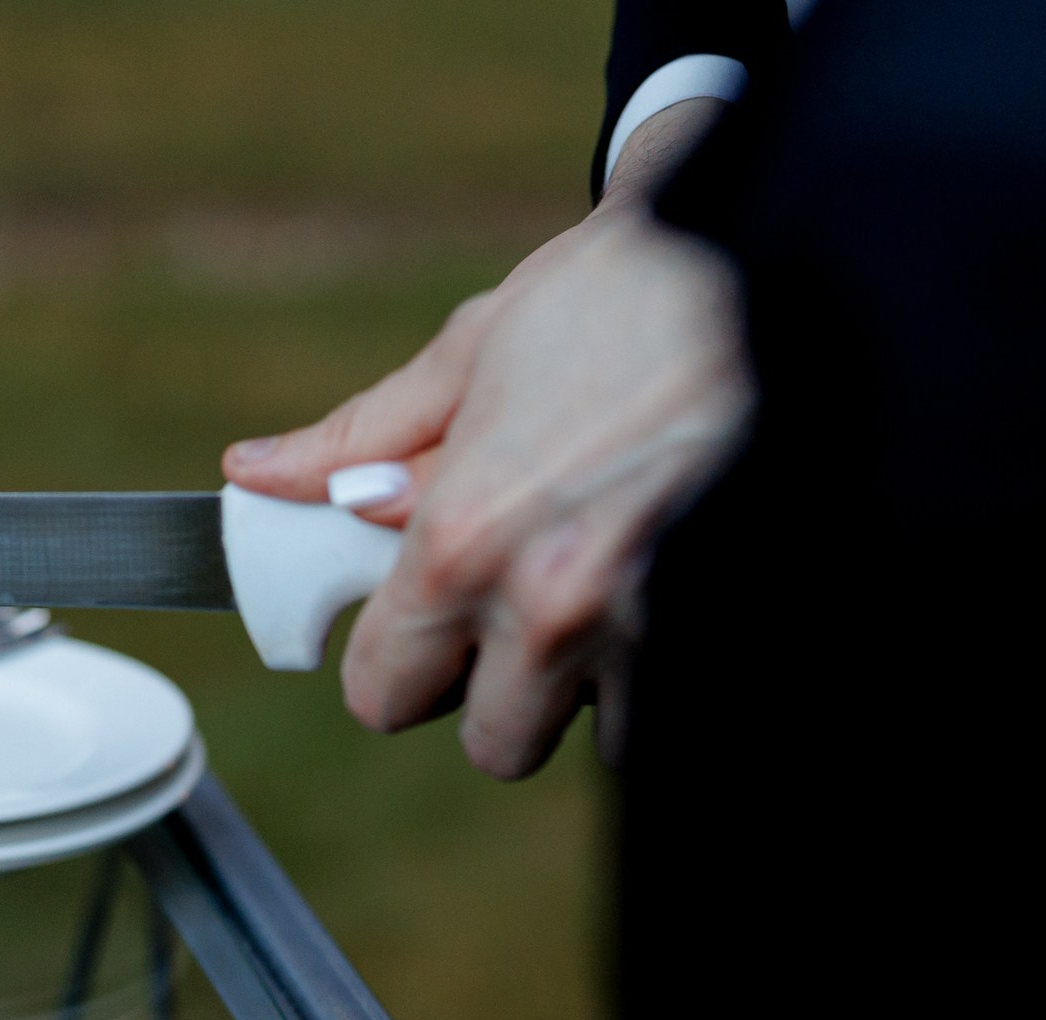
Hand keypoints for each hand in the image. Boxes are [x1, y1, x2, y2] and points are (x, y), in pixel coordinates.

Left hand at [342, 216, 751, 775]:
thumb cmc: (621, 291)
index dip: (396, 662)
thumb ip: (357, 442)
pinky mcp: (733, 627)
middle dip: (497, 689)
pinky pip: (680, 706)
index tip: (416, 624)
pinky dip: (669, 665)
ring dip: (594, 682)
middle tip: (516, 608)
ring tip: (610, 580)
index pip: (383, 694)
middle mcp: (556, 605)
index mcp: (465, 544)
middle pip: (495, 743)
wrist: (787, 249)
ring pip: (600, 734)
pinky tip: (670, 581)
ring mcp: (656, 627)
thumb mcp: (471, 352)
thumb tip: (257, 476)